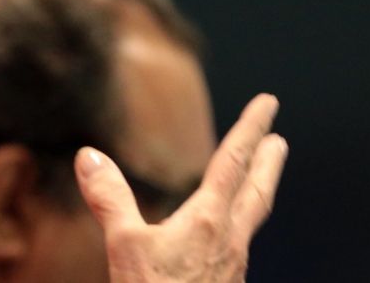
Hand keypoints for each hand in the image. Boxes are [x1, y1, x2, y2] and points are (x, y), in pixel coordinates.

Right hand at [75, 93, 286, 281]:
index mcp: (208, 221)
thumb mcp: (124, 246)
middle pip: (256, 193)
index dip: (250, 128)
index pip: (233, 163)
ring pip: (251, 222)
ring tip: (257, 184)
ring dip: (256, 194)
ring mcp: (231, 269)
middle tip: (280, 140)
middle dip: (267, 163)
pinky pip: (238, 249)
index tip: (268, 103)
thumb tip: (90, 155)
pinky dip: (238, 230)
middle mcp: (229, 242)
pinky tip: (227, 242)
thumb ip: (110, 199)